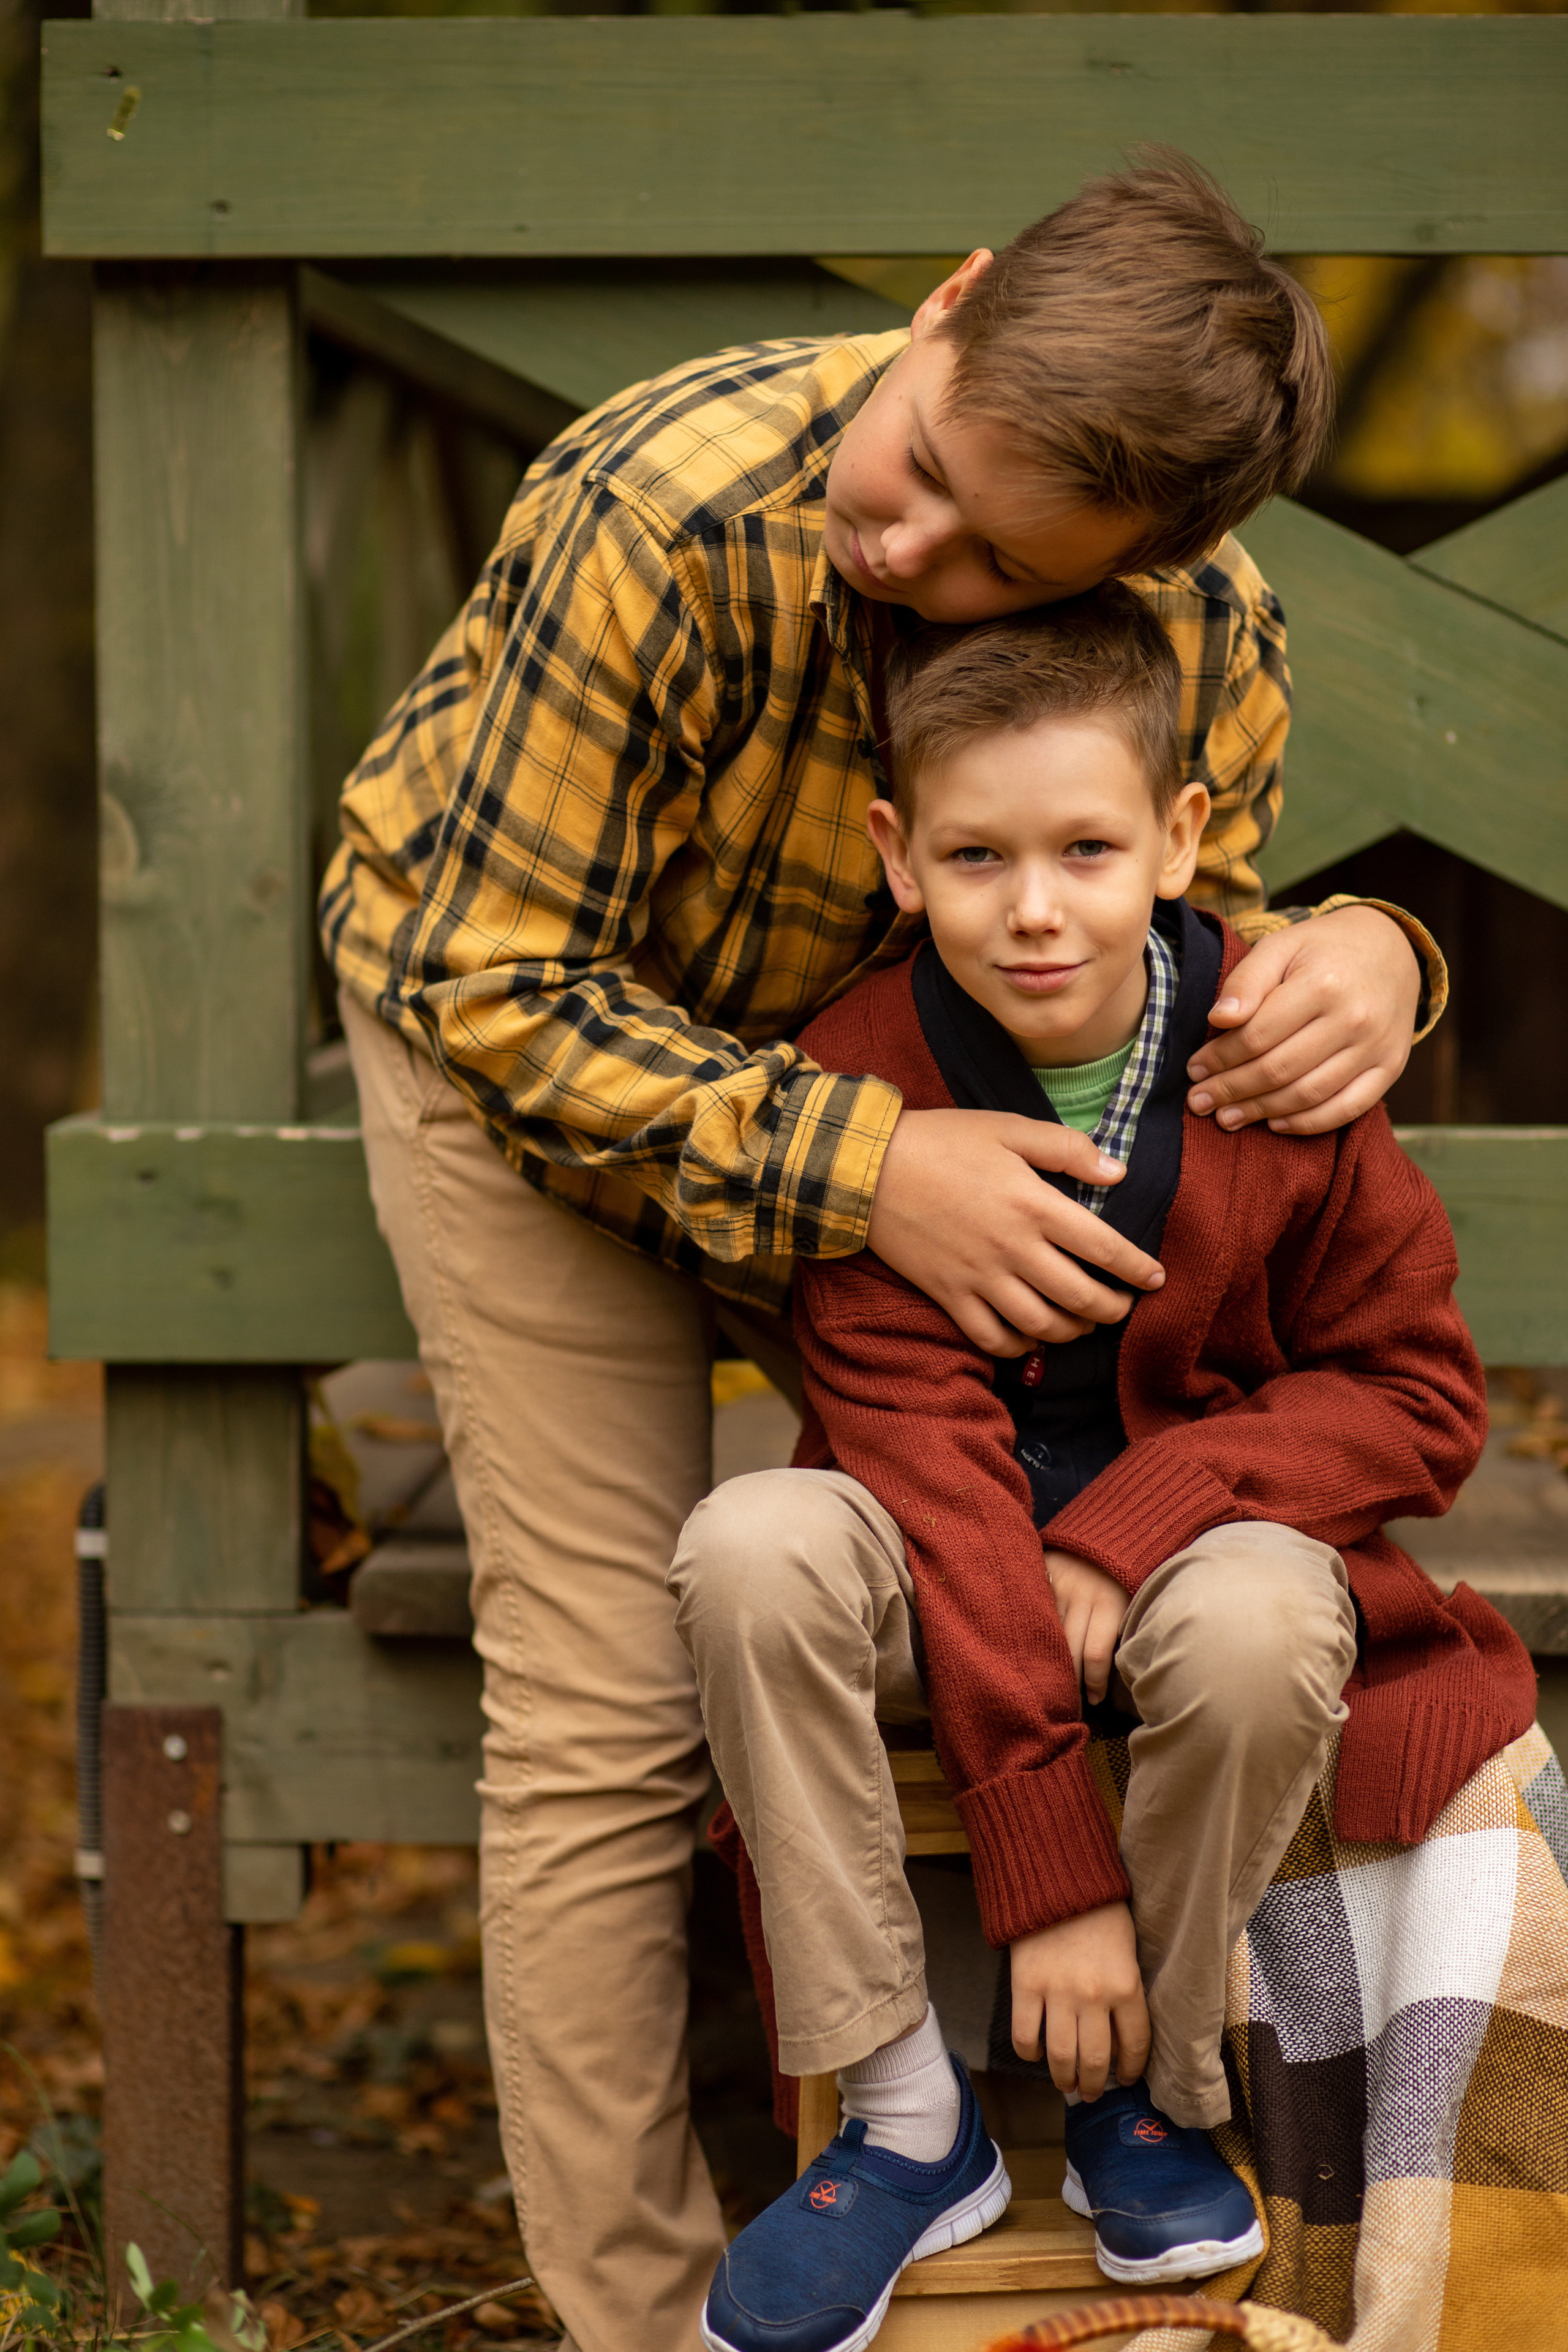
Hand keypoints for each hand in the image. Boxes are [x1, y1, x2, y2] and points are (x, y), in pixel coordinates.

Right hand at [866, 1109, 1165, 1355]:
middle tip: (1123, 1307)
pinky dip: (1019, 1347)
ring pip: (1041, 1325)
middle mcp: (1013, 1248)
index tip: (1155, 1278)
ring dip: (1072, 1331)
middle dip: (1112, 1309)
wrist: (866, 1167)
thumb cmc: (942, 1140)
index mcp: (1034, 1205)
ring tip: (1084, 1324)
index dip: (1137, 1269)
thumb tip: (1117, 1172)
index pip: (1104, 1248)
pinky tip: (1032, 1338)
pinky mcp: (948, 1294)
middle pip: (1080, 1297)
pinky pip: (991, 1337)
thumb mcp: (1009, 1128)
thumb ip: (1067, 1149)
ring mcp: (979, 1277)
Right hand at [1010, 1902, 1149, 2101]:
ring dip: (1063, 2078)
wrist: (1057, 1877)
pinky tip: (1036, 2052)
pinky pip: (1025, 2036)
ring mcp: (1057, 1992)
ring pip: (1060, 2057)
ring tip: (1064, 2082)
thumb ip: (1125, 1990)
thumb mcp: (1127, 1949)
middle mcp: (1094, 1996)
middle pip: (1095, 2061)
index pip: (1134, 2046)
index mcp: (1127, 1986)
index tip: (1125, 2078)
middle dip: (1092, 2085)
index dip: (1131, 2070)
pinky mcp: (1025, 1985)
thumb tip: (1119, 2036)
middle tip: (1089, 2092)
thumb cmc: (1099, 1911)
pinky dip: (1030, 2053)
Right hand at [1045, 1550, 1129, 1704]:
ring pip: (1050, 1637)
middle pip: (1071, 1652)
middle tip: (1069, 1705)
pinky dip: (1036, 1638)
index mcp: (1110, 1603)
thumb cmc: (1123, 1573)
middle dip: (1071, 1683)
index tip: (1093, 1700)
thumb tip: (1121, 1671)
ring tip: (1051, 1686)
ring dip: (1050, 1663)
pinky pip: (1036, 1616)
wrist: (1105, 1529)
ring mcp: (1058, 1587)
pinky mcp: (1040, 1578)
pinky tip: (1033, 1654)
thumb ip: (1119, 1628)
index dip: (1093, 1684)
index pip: (1096, 1655)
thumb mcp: (1130, 1597)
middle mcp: (1082, 1596)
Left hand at [1185, 904, 1420, 1135]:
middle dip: (1231, 1090)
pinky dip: (1308, 1123)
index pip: (1257, 1036)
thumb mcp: (1281, 946)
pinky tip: (1275, 1123)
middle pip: (1279, 1070)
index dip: (1219, 1058)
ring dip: (1260, 1112)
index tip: (1194, 1069)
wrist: (1391, 950)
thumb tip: (1219, 1019)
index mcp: (1322, 984)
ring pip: (1308, 1095)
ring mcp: (1376, 1047)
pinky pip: (1347, 1109)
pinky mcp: (1391, 1067)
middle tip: (1199, 1102)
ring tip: (1226, 1118)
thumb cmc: (1323, 950)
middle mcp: (1354, 1018)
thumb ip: (1247, 980)